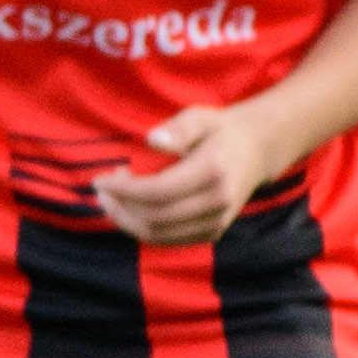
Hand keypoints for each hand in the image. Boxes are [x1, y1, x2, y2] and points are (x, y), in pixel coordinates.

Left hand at [92, 102, 283, 247]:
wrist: (256, 150)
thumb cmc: (219, 131)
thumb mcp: (200, 117)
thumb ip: (177, 128)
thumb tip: (152, 140)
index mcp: (213, 172)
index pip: (158, 192)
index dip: (123, 190)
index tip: (100, 181)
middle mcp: (218, 201)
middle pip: (155, 217)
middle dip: (120, 206)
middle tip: (103, 190)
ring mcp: (218, 221)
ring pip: (159, 234)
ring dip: (126, 221)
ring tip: (112, 200)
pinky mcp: (213, 232)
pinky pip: (169, 240)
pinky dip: (142, 229)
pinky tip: (130, 210)